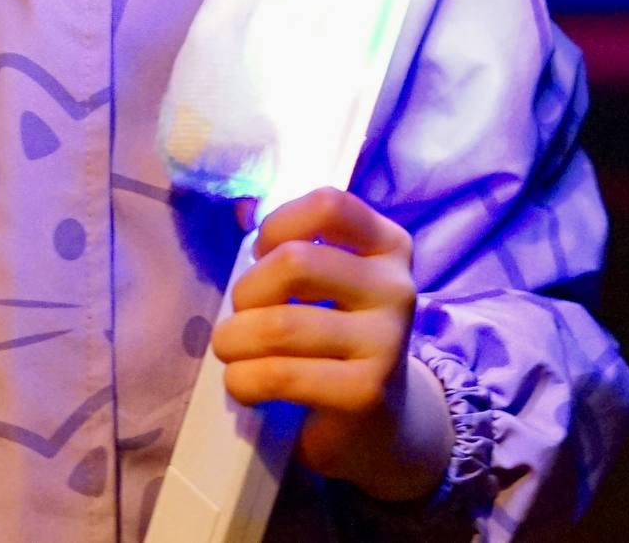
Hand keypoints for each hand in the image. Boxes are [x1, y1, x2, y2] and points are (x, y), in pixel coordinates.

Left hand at [212, 187, 452, 502]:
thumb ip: (295, 247)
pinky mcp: (366, 392)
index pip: (329, 205)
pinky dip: (244, 379)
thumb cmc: (335, 338)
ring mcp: (387, 342)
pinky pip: (281, 374)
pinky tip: (245, 385)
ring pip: (281, 324)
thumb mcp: (329, 283)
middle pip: (294, 263)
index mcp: (388, 247)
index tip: (262, 256)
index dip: (277, 225)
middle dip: (246, 291)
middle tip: (240, 316)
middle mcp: (396, 288)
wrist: (379, 423)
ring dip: (234, 340)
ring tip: (232, 352)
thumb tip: (242, 214)